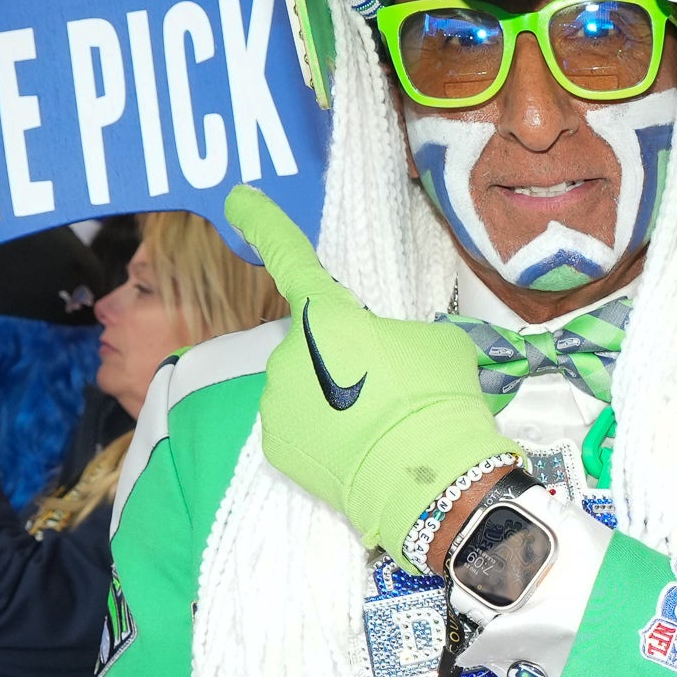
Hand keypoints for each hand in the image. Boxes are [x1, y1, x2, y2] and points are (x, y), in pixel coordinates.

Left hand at [217, 189, 518, 567]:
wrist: (430, 479)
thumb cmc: (438, 399)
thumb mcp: (434, 343)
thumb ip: (395, 334)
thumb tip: (385, 350)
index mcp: (327, 314)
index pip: (289, 256)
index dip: (263, 222)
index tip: (238, 197)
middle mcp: (288, 352)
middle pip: (312, 344)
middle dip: (340, 359)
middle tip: (385, 388)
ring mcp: (277, 400)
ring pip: (302, 388)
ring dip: (331, 399)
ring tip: (376, 426)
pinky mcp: (275, 445)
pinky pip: (297, 428)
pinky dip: (321, 436)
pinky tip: (355, 450)